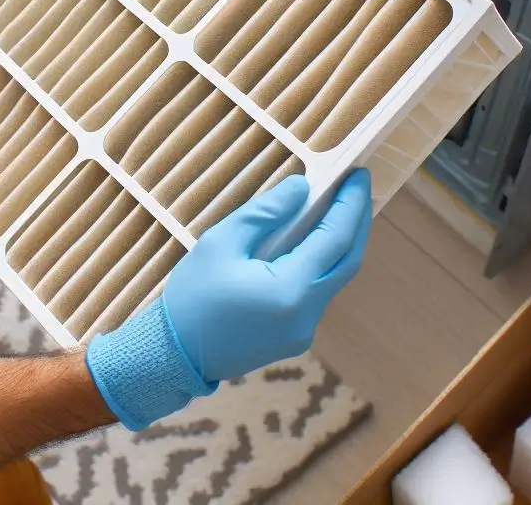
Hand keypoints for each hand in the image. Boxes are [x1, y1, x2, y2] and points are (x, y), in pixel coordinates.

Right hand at [85, 171, 371, 430]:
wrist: (173, 357)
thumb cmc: (192, 295)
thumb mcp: (221, 243)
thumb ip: (265, 213)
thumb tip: (301, 188)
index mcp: (290, 290)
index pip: (335, 239)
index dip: (350, 204)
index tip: (357, 174)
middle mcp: (307, 314)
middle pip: (347, 261)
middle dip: (356, 221)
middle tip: (356, 186)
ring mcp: (304, 331)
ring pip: (335, 278)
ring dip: (339, 242)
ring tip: (335, 207)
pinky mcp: (294, 337)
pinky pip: (317, 292)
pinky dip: (321, 262)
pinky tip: (309, 242)